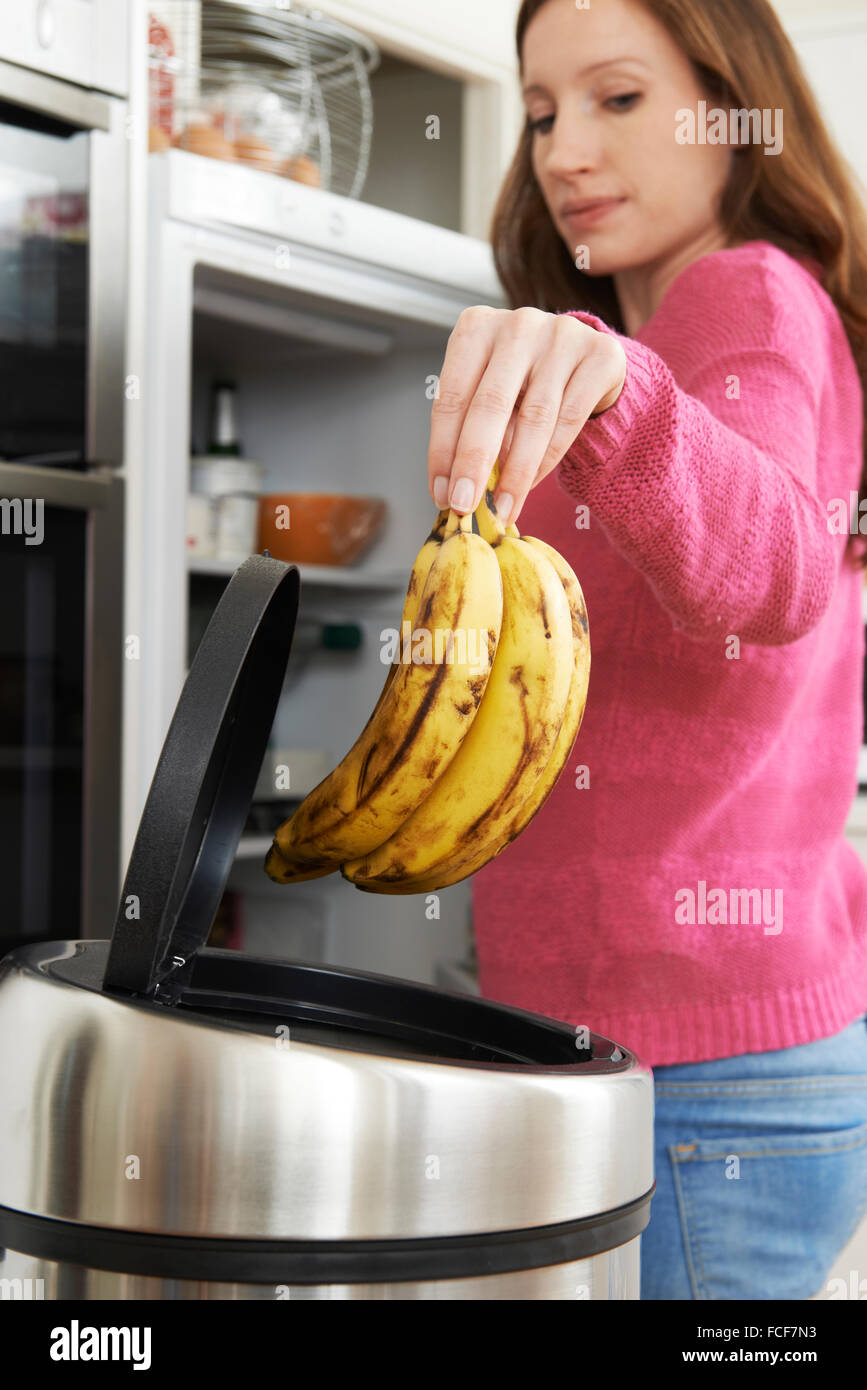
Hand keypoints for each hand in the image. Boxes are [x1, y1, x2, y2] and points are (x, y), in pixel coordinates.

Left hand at [428, 306, 625, 525]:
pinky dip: (547, 460)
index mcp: (476, 327)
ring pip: (534, 417)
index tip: (441, 494)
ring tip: (503, 508)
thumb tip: (455, 489)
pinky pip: (569, 419)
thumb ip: (471, 429)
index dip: (442, 450)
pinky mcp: (601, 355)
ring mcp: (562, 335)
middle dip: (474, 463)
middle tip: (465, 505)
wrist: (587, 362)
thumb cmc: (525, 383)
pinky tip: (531, 486)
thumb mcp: (490, 396)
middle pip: (490, 405)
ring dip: (515, 473)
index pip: (451, 397)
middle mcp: (518, 325)